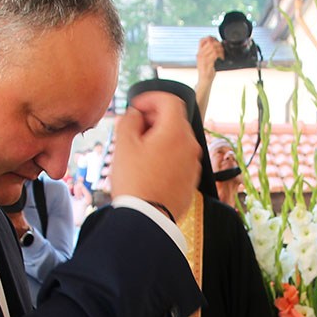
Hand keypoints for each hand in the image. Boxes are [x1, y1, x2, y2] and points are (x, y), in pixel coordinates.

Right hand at [110, 91, 200, 221]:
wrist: (147, 219)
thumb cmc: (134, 181)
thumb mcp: (124, 145)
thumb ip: (129, 120)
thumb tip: (135, 115)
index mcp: (176, 131)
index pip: (170, 100)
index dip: (150, 98)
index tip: (136, 107)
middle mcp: (191, 145)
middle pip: (174, 120)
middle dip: (154, 120)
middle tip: (133, 130)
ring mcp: (193, 164)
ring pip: (177, 141)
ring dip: (160, 139)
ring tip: (139, 152)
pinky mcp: (191, 181)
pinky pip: (179, 160)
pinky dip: (166, 157)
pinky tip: (149, 168)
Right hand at [196, 36, 222, 82]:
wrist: (204, 80)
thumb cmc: (206, 70)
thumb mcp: (204, 59)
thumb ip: (207, 52)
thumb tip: (214, 44)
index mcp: (199, 53)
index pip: (201, 40)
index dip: (209, 38)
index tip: (216, 41)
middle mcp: (200, 55)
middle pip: (209, 43)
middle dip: (218, 44)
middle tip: (222, 48)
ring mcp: (203, 60)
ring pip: (213, 48)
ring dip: (220, 50)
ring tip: (222, 54)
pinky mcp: (208, 65)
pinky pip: (215, 56)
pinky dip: (220, 55)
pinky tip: (222, 58)